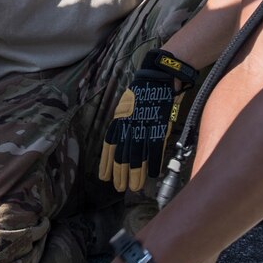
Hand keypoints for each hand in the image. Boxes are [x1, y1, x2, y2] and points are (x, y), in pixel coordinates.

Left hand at [98, 49, 198, 192]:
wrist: (159, 75)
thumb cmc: (144, 90)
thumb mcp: (127, 105)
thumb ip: (125, 122)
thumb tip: (122, 139)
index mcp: (120, 119)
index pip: (109, 145)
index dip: (106, 162)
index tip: (104, 177)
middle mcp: (129, 124)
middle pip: (122, 154)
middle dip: (120, 173)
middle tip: (120, 187)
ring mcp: (144, 126)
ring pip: (137, 155)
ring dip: (136, 173)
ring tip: (135, 187)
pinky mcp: (159, 125)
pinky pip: (155, 148)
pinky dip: (153, 162)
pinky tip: (152, 174)